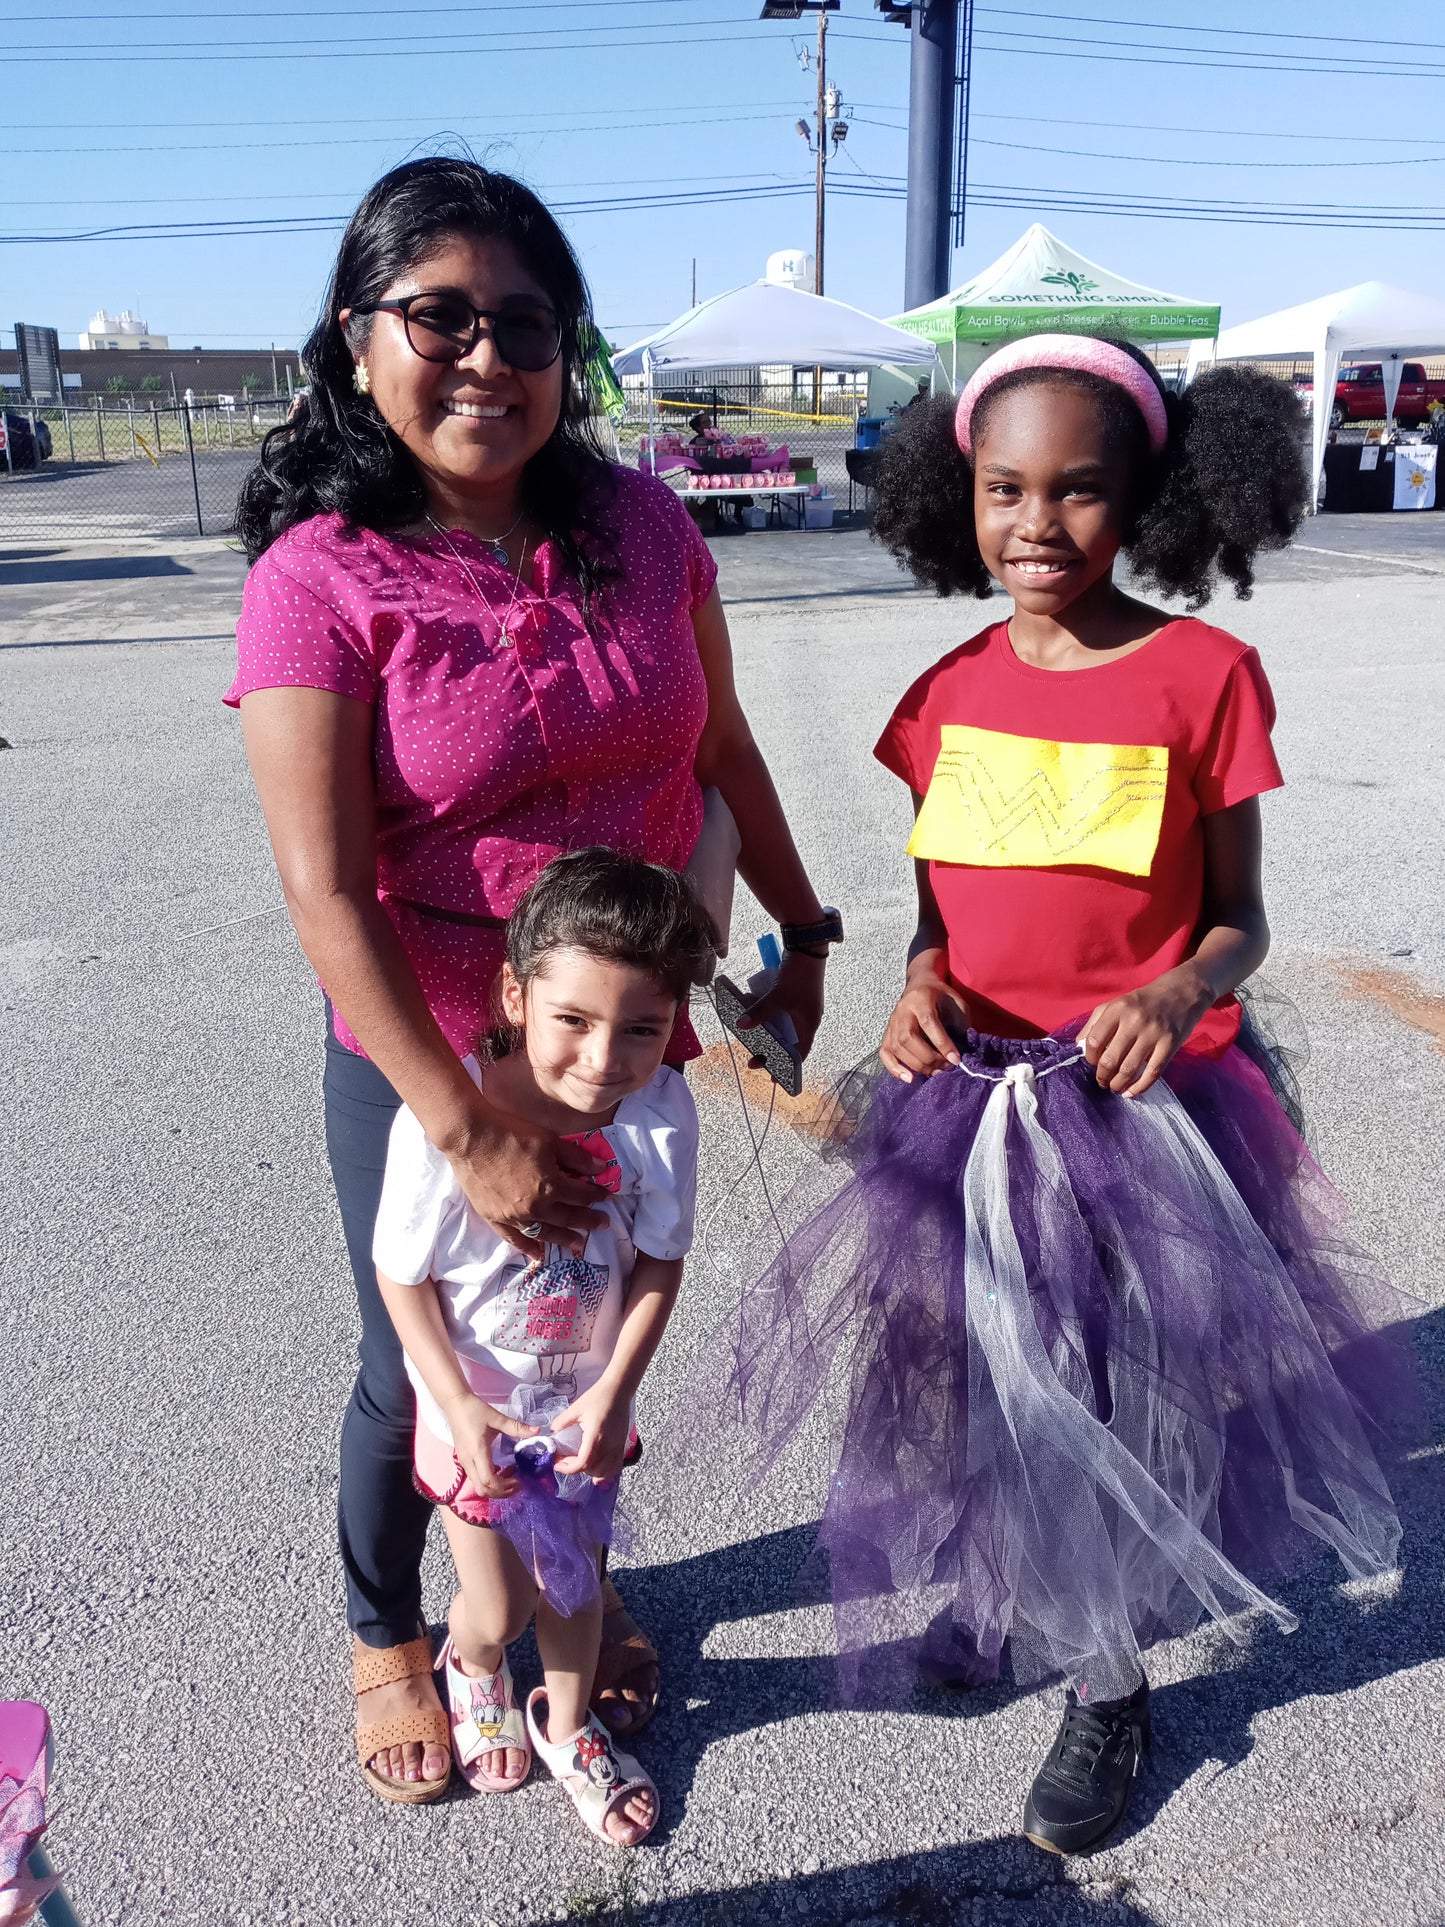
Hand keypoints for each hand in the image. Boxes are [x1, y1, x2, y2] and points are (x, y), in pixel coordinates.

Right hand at [443, 1391, 538, 1499]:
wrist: (454, 1404)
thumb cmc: (474, 1410)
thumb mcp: (497, 1418)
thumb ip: (516, 1427)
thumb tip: (538, 1431)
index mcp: (478, 1452)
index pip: (489, 1481)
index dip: (504, 1486)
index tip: (519, 1480)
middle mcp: (469, 1461)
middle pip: (483, 1489)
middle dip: (501, 1492)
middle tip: (517, 1484)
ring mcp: (464, 1462)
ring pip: (478, 1486)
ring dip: (495, 1487)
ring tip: (511, 1476)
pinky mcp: (464, 1460)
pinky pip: (476, 1478)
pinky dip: (489, 1481)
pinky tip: (500, 1469)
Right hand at [449, 1114, 609, 1260]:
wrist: (470, 1138)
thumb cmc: (511, 1134)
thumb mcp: (550, 1140)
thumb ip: (577, 1157)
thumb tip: (602, 1168)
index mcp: (552, 1186)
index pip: (582, 1195)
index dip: (597, 1196)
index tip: (608, 1197)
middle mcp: (536, 1207)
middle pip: (569, 1217)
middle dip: (589, 1221)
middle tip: (604, 1224)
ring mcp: (514, 1217)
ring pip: (545, 1233)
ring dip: (564, 1239)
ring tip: (578, 1244)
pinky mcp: (495, 1219)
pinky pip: (514, 1239)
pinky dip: (528, 1248)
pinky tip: (538, 1255)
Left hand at [550, 1376, 632, 1484]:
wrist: (619, 1389)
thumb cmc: (598, 1396)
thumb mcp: (576, 1408)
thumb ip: (562, 1422)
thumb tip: (551, 1433)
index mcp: (595, 1436)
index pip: (582, 1463)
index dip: (568, 1468)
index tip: (557, 1464)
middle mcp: (609, 1445)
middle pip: (592, 1470)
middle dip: (576, 1469)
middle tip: (564, 1459)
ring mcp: (617, 1447)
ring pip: (605, 1472)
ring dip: (590, 1472)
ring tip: (579, 1463)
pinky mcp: (622, 1445)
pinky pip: (615, 1466)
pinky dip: (606, 1473)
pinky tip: (597, 1473)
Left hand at [738, 948, 825, 1058]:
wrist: (808, 947)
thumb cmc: (799, 976)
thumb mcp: (778, 996)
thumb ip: (760, 1012)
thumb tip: (742, 1026)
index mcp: (809, 1024)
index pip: (799, 1053)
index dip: (787, 1067)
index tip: (773, 1078)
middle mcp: (807, 1018)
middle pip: (789, 1042)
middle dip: (771, 1050)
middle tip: (754, 1058)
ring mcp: (801, 1006)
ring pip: (782, 1026)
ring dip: (767, 1031)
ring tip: (750, 1034)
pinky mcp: (795, 995)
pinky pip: (779, 1012)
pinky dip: (767, 1014)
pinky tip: (753, 1008)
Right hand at [880, 960, 969, 1082]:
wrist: (920, 984)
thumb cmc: (942, 996)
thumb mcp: (957, 1002)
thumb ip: (960, 1023)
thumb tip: (961, 1051)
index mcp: (921, 998)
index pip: (928, 1022)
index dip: (942, 1043)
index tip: (955, 1059)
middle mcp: (902, 1010)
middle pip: (908, 1038)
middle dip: (928, 1057)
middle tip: (945, 1067)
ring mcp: (892, 1023)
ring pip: (896, 1047)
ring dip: (916, 1065)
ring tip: (935, 1072)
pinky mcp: (887, 1033)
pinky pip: (885, 1053)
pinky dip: (894, 1068)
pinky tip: (909, 1078)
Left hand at [1083, 965, 1212, 1097]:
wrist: (1181, 993)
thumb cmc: (1143, 1002)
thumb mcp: (1116, 1004)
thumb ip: (1095, 1022)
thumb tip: (1079, 1047)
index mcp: (1117, 1009)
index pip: (1095, 1041)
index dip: (1090, 1057)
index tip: (1093, 1063)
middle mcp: (1134, 1021)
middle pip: (1110, 1059)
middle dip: (1102, 1076)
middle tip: (1102, 1081)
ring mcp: (1153, 1034)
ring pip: (1129, 1069)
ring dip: (1118, 1084)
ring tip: (1114, 1087)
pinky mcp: (1170, 1045)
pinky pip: (1152, 1073)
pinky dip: (1139, 1088)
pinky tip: (1131, 1093)